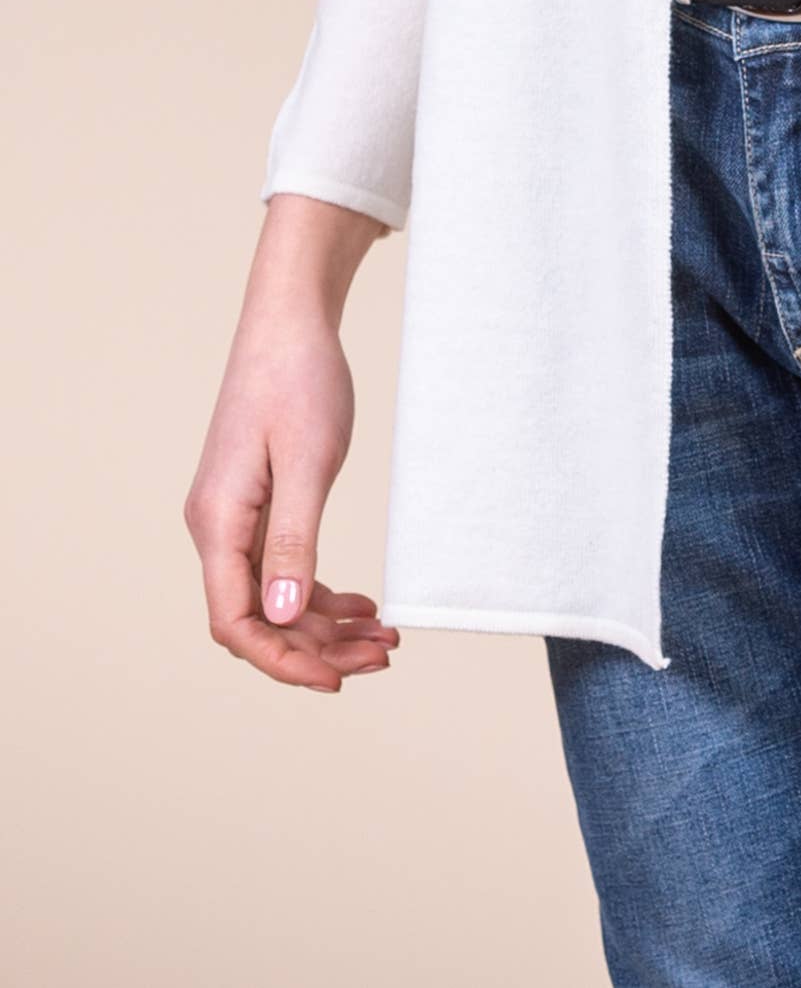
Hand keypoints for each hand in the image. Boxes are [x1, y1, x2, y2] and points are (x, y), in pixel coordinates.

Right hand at [184, 196, 399, 690]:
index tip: (336, 678)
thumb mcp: (307, 461)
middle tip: (380, 657)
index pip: (235, 622)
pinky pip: (283, 568)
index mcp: (218, 522)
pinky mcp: (259, 504)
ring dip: (324, 624)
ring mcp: (237, 517)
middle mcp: (218, 527)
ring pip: (275, 598)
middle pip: (258, 619)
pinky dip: (320, 592)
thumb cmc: (297, 379)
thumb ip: (293, 540)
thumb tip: (281, 617)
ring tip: (382, 637)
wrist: (291, 321)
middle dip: (316, 648)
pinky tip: (362, 604)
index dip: (282, 659)